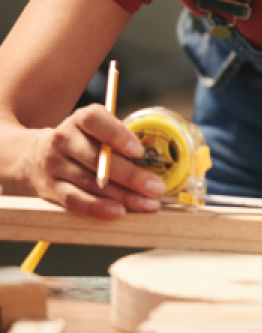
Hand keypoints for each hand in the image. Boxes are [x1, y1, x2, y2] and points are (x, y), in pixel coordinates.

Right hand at [21, 104, 163, 218]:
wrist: (34, 156)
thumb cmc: (83, 142)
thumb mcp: (97, 130)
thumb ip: (120, 139)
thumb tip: (157, 160)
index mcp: (80, 120)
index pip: (94, 121)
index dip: (117, 134)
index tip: (139, 151)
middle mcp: (63, 140)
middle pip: (97, 158)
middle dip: (131, 175)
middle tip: (157, 188)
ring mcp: (54, 165)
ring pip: (90, 182)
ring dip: (123, 196)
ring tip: (148, 204)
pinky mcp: (51, 189)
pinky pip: (75, 200)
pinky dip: (97, 207)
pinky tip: (118, 212)